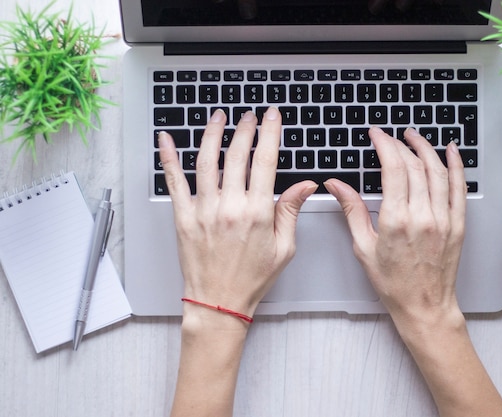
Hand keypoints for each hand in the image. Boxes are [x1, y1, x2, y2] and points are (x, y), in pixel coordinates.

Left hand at [158, 107, 316, 318]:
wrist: (219, 303)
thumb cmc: (251, 278)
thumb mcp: (284, 248)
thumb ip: (291, 211)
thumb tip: (305, 185)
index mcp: (258, 213)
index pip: (265, 161)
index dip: (270, 133)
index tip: (272, 117)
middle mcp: (230, 207)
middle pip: (237, 155)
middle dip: (245, 129)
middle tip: (249, 116)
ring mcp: (204, 211)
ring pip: (207, 161)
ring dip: (213, 134)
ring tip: (219, 117)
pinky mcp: (183, 217)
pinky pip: (174, 182)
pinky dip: (169, 158)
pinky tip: (167, 140)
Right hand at [325, 127, 466, 324]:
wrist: (424, 305)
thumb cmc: (393, 283)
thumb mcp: (364, 247)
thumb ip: (352, 210)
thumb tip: (336, 185)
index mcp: (396, 220)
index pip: (393, 168)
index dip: (384, 144)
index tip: (377, 135)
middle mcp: (423, 216)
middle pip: (414, 165)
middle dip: (401, 144)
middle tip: (390, 136)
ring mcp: (444, 219)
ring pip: (438, 171)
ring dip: (426, 148)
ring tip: (414, 136)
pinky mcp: (458, 224)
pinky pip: (460, 187)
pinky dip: (456, 165)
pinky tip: (451, 151)